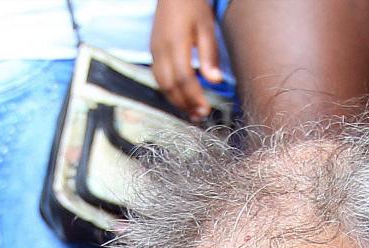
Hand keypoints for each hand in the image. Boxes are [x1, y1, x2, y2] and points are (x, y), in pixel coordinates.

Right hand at [150, 0, 225, 121]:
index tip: (206, 109)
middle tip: (199, 116)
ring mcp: (154, 52)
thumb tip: (215, 81)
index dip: (194, 97)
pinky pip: (158, 78)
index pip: (184, 78)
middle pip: (170, 86)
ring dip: (175, 101)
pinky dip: (169, 91)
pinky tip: (181, 96)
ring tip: (191, 111)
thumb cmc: (192, 6)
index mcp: (175, 44)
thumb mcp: (207, 27)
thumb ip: (209, 55)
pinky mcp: (153, 52)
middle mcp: (161, 51)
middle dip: (184, 104)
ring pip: (161, 85)